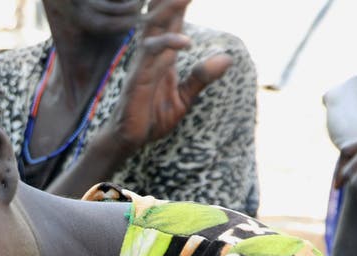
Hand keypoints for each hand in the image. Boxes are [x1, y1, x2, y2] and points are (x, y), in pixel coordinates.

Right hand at [102, 0, 232, 152]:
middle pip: (159, 15)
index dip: (180, 2)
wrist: (128, 140)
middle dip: (170, 0)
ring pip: (154, 28)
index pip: (172, 20)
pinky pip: (152, 56)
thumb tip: (227, 58)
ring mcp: (142, 64)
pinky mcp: (137, 79)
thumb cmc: (151, 117)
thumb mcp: (183, 98)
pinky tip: (186, 42)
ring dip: (169, 10)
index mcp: (163, 55)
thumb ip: (201, 77)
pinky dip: (167, 45)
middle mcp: (151, 53)